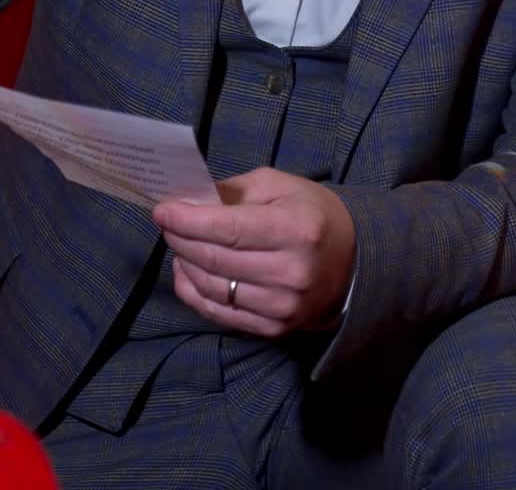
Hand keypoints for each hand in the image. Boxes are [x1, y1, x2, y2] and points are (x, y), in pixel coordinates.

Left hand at [153, 167, 355, 337]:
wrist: (353, 261)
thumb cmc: (312, 214)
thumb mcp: (281, 186)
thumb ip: (235, 192)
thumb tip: (189, 201)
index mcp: (297, 229)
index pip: (229, 229)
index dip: (189, 221)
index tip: (162, 210)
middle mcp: (291, 272)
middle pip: (216, 259)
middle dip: (181, 238)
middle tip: (167, 223)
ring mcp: (283, 306)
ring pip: (212, 288)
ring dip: (185, 263)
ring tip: (178, 244)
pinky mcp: (275, 329)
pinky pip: (219, 313)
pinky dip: (193, 291)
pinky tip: (187, 270)